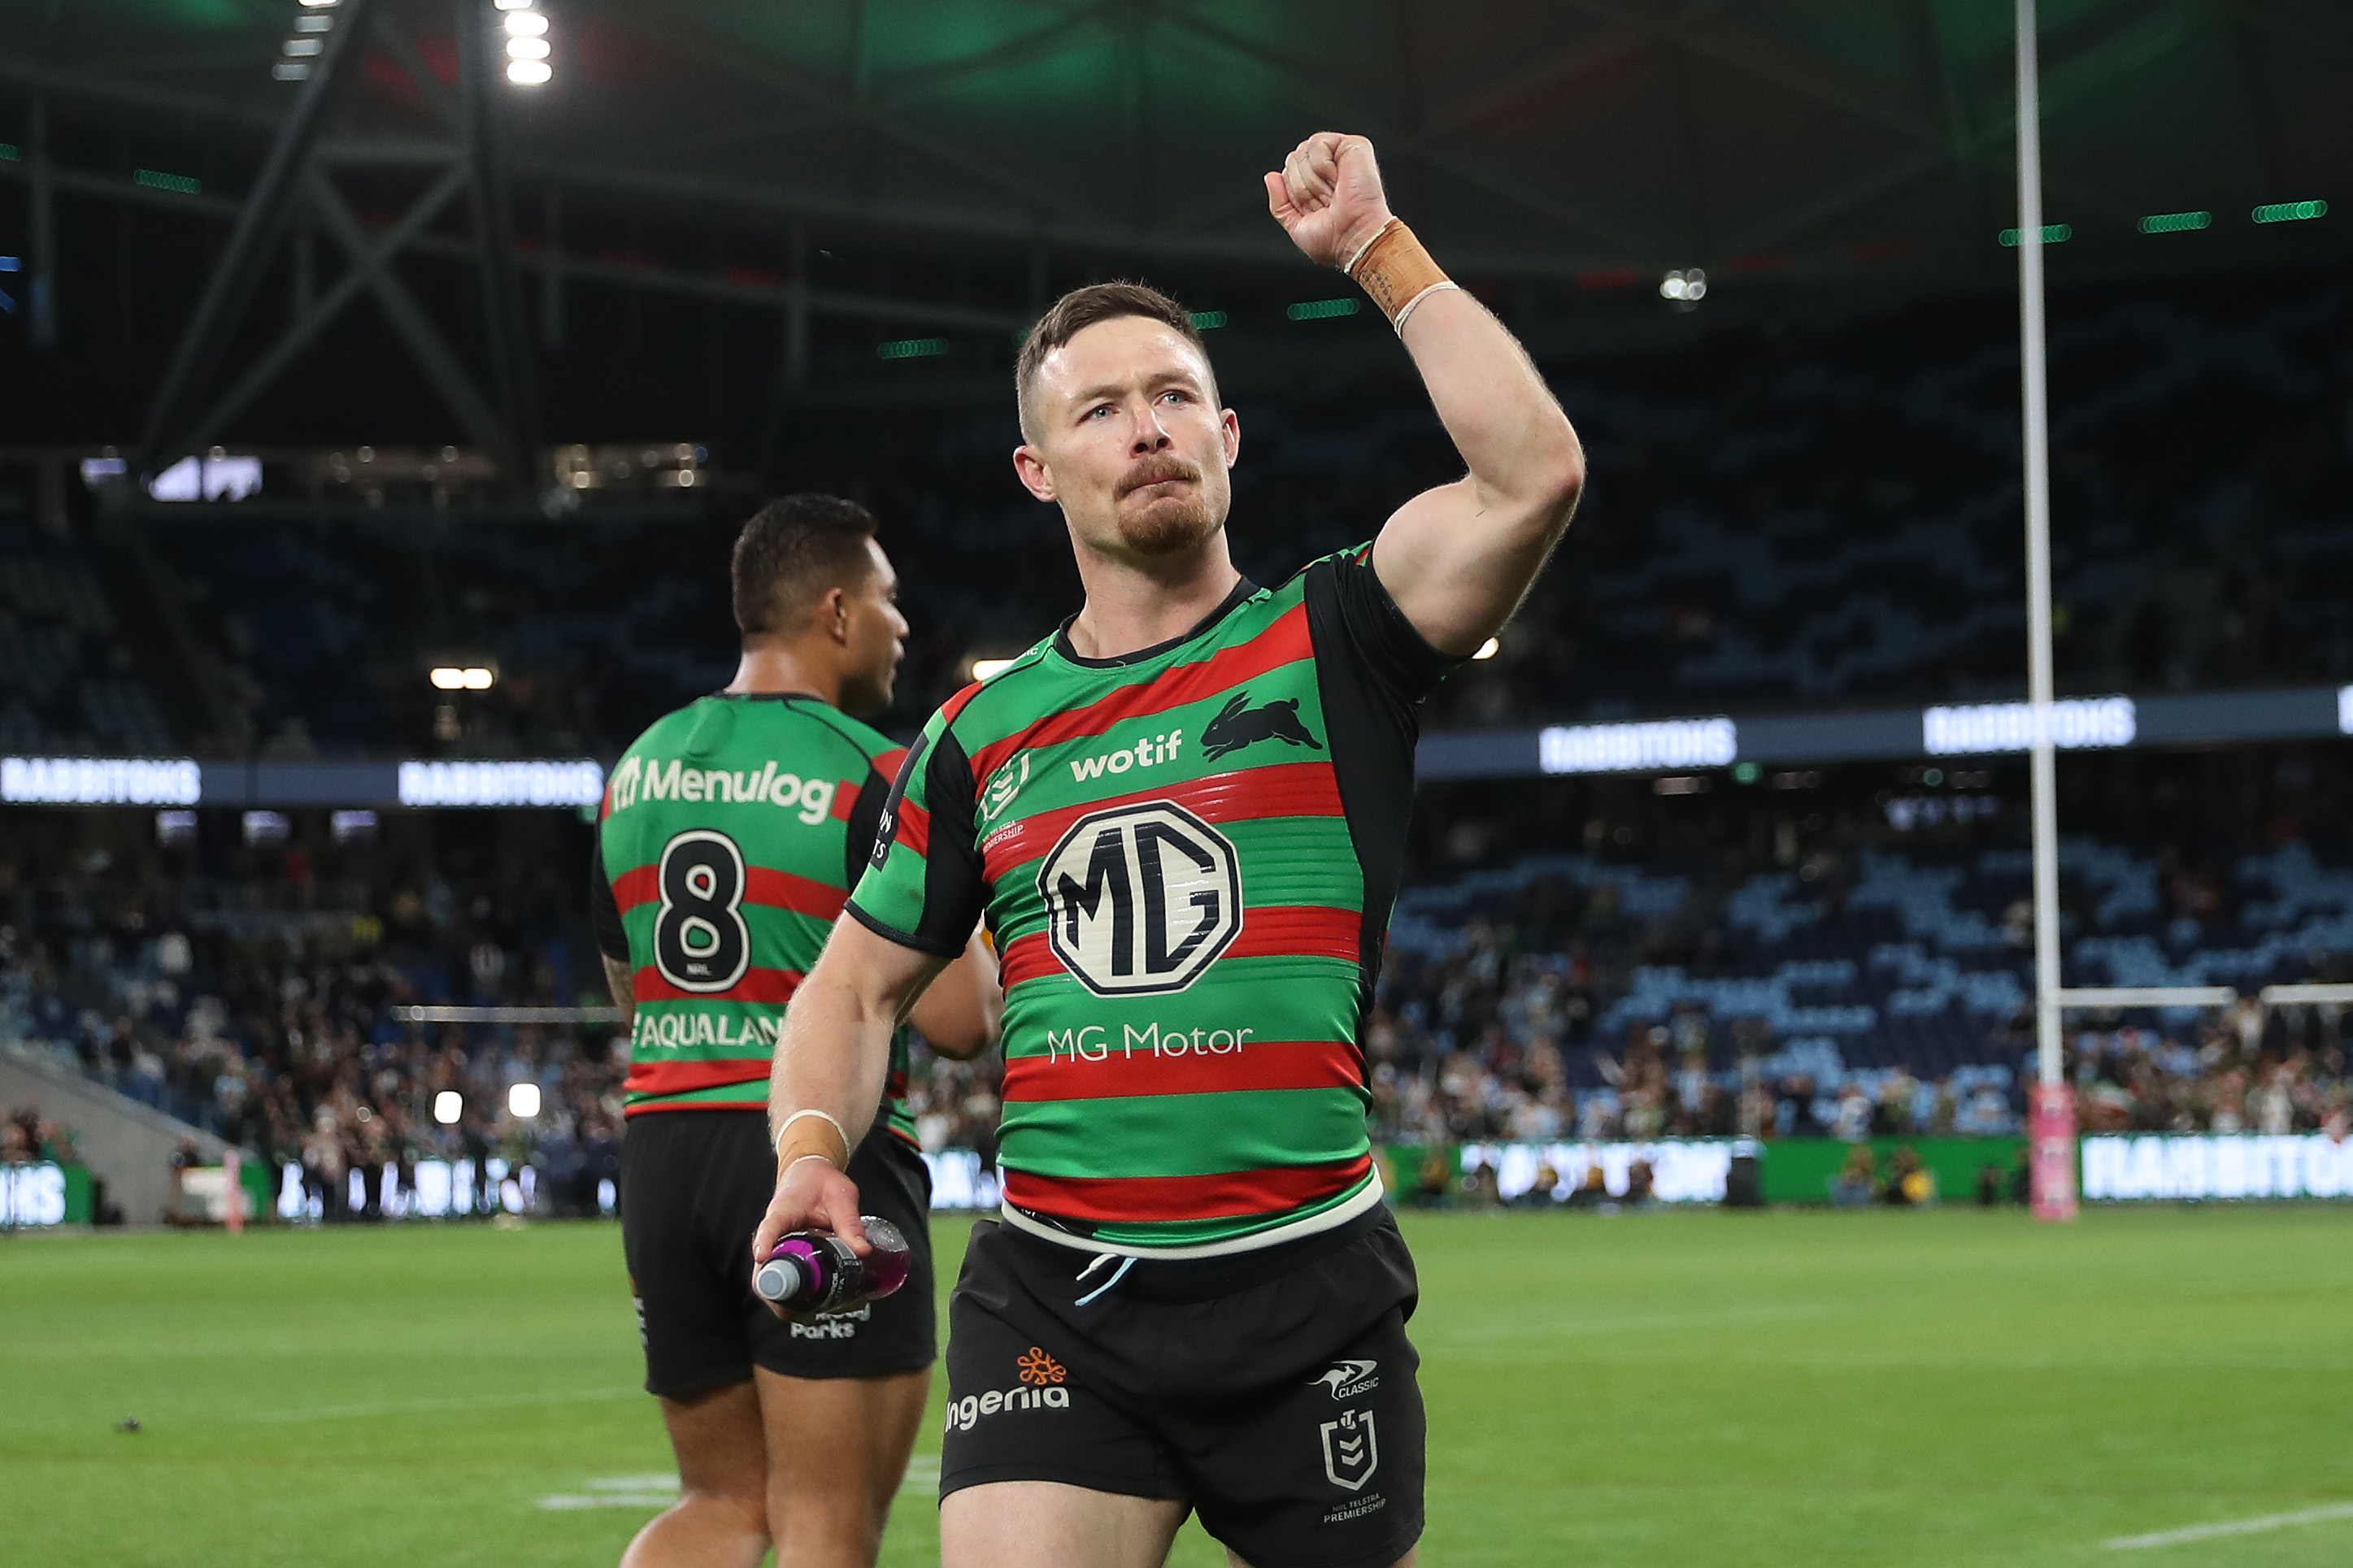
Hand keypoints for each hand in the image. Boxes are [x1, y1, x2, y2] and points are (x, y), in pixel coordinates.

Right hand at [750, 1157, 869, 1315]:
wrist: (809, 1175)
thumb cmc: (822, 1184)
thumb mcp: (841, 1197)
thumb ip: (850, 1222)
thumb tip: (864, 1251)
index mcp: (782, 1212)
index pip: (769, 1227)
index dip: (764, 1241)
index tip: (762, 1255)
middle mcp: (774, 1235)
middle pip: (763, 1269)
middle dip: (778, 1293)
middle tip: (805, 1310)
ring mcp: (777, 1249)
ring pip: (771, 1282)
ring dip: (789, 1301)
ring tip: (817, 1311)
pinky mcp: (786, 1258)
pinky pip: (786, 1282)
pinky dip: (798, 1297)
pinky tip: (820, 1305)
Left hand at [1264, 132, 1393, 269]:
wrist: (1355, 237)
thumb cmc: (1335, 239)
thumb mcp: (1296, 226)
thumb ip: (1279, 204)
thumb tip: (1271, 176)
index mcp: (1318, 183)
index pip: (1288, 172)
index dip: (1295, 194)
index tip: (1316, 210)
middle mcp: (1329, 167)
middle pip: (1293, 159)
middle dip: (1302, 187)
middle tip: (1326, 202)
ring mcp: (1341, 155)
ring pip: (1302, 151)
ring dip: (1313, 180)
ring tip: (1333, 193)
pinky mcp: (1353, 146)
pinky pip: (1317, 143)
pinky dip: (1322, 166)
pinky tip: (1338, 179)